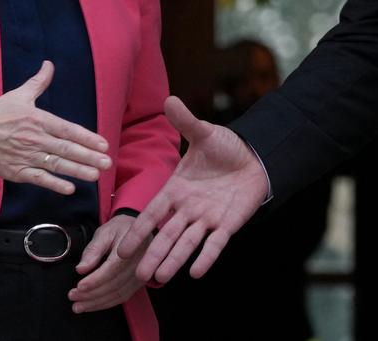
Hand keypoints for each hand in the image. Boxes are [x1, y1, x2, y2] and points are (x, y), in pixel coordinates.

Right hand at [0, 61, 110, 192]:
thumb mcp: (18, 95)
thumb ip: (38, 82)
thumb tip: (49, 64)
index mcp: (38, 120)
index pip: (67, 130)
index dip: (86, 137)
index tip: (103, 144)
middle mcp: (35, 139)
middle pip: (66, 149)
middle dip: (89, 156)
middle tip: (107, 162)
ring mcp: (27, 157)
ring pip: (56, 165)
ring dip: (78, 171)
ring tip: (96, 175)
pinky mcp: (17, 172)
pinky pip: (39, 179)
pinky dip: (54, 184)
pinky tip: (70, 188)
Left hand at [68, 215, 144, 312]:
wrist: (139, 231)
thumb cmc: (120, 229)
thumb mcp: (105, 232)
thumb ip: (93, 250)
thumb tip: (81, 269)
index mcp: (131, 248)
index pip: (112, 269)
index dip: (95, 280)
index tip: (79, 286)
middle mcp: (140, 264)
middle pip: (114, 285)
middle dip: (91, 294)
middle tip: (73, 296)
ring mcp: (141, 275)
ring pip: (118, 295)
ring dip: (96, 303)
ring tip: (78, 305)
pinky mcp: (139, 283)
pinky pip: (123, 297)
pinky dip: (106, 304)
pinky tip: (92, 305)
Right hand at [116, 96, 266, 283]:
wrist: (254, 156)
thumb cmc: (225, 147)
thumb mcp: (204, 133)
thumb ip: (186, 122)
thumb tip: (169, 99)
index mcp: (176, 189)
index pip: (153, 212)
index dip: (139, 230)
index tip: (122, 248)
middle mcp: (188, 208)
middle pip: (167, 235)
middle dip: (153, 253)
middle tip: (137, 274)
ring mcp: (207, 218)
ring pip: (186, 244)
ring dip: (173, 260)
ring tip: (159, 279)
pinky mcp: (227, 224)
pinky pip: (214, 244)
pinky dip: (206, 258)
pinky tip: (195, 272)